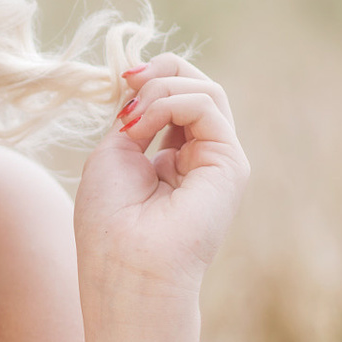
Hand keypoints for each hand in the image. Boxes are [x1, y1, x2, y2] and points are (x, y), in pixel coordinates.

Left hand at [73, 51, 250, 295]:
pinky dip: (169, 103)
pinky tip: (143, 125)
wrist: (127, 268)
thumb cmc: (109, 222)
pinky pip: (206, 106)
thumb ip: (135, 118)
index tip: (120, 82)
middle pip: (196, 87)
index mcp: (170, 160)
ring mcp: (218, 161)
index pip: (174, 99)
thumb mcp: (113, 155)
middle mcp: (199, 159)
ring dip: (161, 90)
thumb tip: (146, 85)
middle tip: (128, 80)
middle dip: (161, 73)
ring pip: (206, 91)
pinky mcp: (231, 164)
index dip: (150, 80)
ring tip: (132, 118)